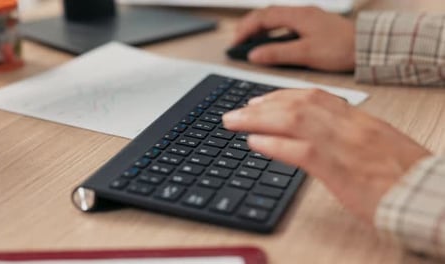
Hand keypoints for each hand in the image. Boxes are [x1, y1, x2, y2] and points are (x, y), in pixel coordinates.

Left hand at [222, 89, 430, 223]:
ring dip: (258, 119)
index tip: (263, 99)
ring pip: (292, 119)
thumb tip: (324, 137)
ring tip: (235, 122)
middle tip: (239, 110)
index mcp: (360, 120)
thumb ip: (351, 136)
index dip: (283, 95)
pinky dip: (273, 143)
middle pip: (298, 104)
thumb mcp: (380, 146)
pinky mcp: (338, 169)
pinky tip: (255, 142)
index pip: (316, 96)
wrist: (429, 195)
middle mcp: (350, 125)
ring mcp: (344, 144)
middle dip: (263, 104)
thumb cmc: (407, 177)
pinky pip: (299, 149)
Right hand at [233, 6, 355, 71]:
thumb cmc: (341, 48)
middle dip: (249, 26)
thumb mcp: (305, 53)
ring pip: (276, 18)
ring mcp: (308, 18)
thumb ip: (277, 54)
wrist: (369, 47)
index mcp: (297, 15)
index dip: (245, 30)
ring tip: (250, 42)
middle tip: (238, 42)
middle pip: (266, 14)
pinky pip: (286, 24)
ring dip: (260, 28)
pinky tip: (273, 42)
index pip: (262, 18)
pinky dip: (273, 31)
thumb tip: (254, 55)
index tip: (234, 44)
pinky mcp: (314, 25)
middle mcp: (301, 13)